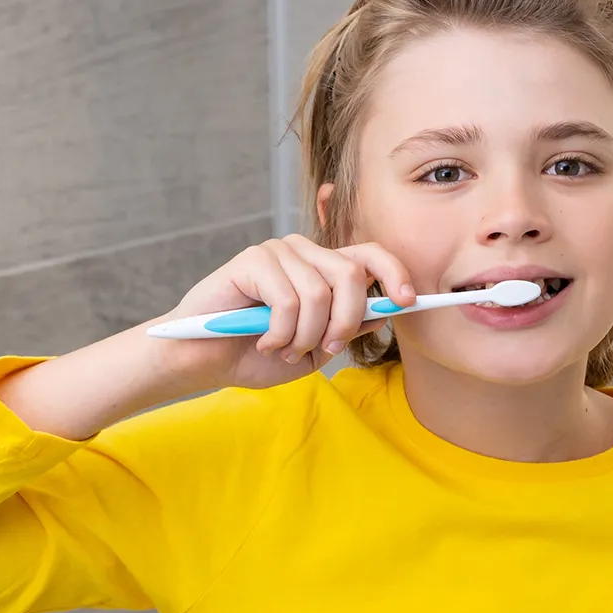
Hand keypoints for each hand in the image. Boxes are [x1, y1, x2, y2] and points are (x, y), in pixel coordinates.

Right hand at [152, 235, 415, 390]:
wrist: (205, 361)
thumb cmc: (258, 353)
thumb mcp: (316, 347)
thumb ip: (349, 327)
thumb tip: (385, 311)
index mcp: (325, 269)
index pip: (371, 255)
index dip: (394, 273)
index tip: (408, 301)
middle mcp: (306, 253)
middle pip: (352, 274)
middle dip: (347, 321)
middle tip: (326, 348)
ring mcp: (279, 252)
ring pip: (320, 292)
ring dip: (306, 334)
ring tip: (285, 348)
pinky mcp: (253, 260)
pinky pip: (288, 299)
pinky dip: (281, 332)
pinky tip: (264, 341)